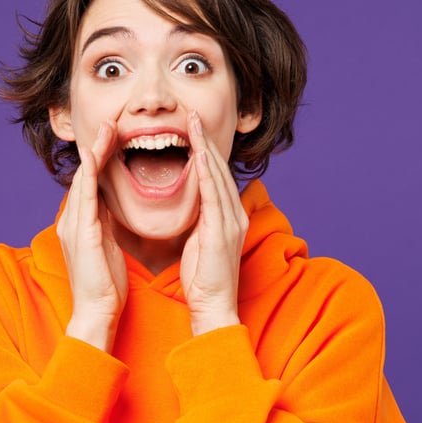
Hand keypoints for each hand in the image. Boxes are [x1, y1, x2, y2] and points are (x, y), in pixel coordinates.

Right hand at [58, 120, 126, 351]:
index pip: (91, 182)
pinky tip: (96, 155)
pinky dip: (90, 173)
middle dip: (98, 147)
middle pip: (85, 174)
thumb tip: (113, 207)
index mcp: (81, 224)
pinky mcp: (80, 233)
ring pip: (83, 179)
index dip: (102, 158)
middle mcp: (73, 220)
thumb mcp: (108, 247)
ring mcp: (74, 225)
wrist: (97, 313)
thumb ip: (107, 225)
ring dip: (95, 152)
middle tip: (112, 121)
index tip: (116, 136)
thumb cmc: (106, 286)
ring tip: (107, 128)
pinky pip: (84, 196)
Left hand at [180, 110, 245, 335]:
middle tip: (191, 115)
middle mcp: (234, 215)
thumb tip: (187, 205)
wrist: (213, 307)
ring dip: (204, 149)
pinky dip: (206, 174)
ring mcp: (231, 222)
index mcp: (228, 217)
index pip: (215, 176)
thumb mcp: (199, 242)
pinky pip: (214, 196)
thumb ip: (197, 220)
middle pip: (218, 169)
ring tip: (192, 125)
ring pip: (217, 177)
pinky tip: (198, 156)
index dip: (204, 150)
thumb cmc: (202, 280)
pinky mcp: (223, 232)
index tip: (191, 129)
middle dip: (205, 141)